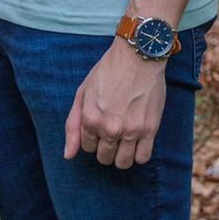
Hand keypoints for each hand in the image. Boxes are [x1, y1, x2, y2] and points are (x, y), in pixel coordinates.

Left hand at [64, 40, 167, 169]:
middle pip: (104, 157)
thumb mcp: (83, 93)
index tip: (101, 126)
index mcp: (90, 119)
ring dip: (121, 156)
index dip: (93, 138)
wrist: (137, 57)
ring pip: (123, 162)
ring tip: (125, 141)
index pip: (87, 147)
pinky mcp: (150, 129)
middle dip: (106, 148)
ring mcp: (131, 130)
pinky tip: (137, 143)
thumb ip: (73, 125)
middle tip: (113, 132)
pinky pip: (143, 158)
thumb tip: (68, 155)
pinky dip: (139, 155)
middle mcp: (109, 128)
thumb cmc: (108, 72)